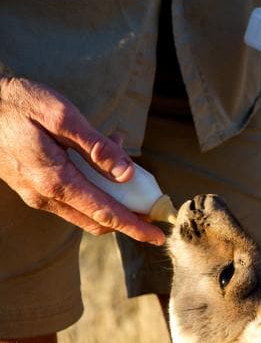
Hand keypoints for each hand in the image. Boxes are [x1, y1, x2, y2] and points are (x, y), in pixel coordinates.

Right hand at [0, 77, 164, 244]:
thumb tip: (127, 174)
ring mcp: (37, 195)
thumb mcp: (62, 117)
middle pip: (97, 219)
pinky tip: (101, 160)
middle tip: (152, 206)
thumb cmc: (21, 105)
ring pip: (85, 210)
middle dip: (128, 218)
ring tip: (127, 166)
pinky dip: (94, 188)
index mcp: (56, 180)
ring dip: (111, 197)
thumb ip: (96, 147)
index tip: (158, 237)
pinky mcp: (33, 188)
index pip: (104, 213)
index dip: (134, 226)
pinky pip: (72, 197)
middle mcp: (46, 195)